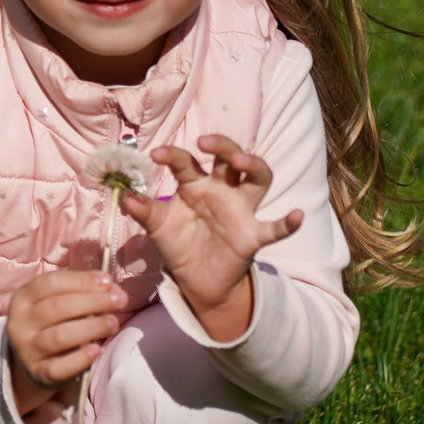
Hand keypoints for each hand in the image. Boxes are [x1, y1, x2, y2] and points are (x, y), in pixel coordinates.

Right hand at [4, 268, 127, 422]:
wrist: (33, 363)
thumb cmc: (52, 325)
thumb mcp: (56, 303)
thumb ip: (81, 293)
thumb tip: (113, 290)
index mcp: (23, 298)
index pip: (51, 283)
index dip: (81, 280)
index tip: (108, 282)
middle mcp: (20, 323)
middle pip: (58, 307)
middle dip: (93, 301)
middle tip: (120, 301)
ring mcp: (27, 350)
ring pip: (60, 336)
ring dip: (92, 327)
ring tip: (113, 323)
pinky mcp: (38, 373)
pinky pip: (59, 367)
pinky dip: (80, 359)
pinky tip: (96, 350)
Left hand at [123, 135, 303, 340]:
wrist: (195, 281)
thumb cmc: (178, 243)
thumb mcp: (157, 227)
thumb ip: (144, 211)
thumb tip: (125, 198)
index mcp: (195, 185)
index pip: (187, 162)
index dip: (173, 155)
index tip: (156, 154)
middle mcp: (222, 191)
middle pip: (229, 159)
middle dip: (222, 146)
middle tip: (206, 142)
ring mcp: (241, 211)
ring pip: (258, 180)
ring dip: (254, 167)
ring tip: (242, 161)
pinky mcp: (253, 236)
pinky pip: (275, 228)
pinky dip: (288, 222)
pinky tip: (298, 215)